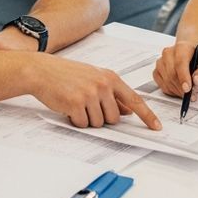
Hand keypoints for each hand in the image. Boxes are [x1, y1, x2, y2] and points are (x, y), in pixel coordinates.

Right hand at [29, 55, 161, 130]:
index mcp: (110, 77)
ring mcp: (90, 94)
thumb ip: (111, 93)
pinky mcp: (76, 104)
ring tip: (76, 103)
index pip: (135, 100)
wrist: (42, 71)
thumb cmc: (66, 74)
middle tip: (87, 106)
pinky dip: (76, 121)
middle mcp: (103, 85)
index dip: (147, 115)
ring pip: (98, 123)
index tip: (156, 127)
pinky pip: (83, 124)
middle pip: (114, 118)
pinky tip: (68, 107)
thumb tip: (127, 111)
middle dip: (102, 118)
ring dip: (87, 119)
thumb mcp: (93, 78)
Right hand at [152, 41, 197, 99]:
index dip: (183, 77)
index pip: (180, 62)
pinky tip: (178, 90)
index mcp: (181, 48)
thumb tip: (197, 81)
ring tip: (186, 93)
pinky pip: (161, 84)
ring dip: (177, 91)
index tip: (187, 89)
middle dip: (181, 88)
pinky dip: (170, 91)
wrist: (186, 55)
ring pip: (166, 80)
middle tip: (190, 95)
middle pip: (172, 73)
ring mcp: (160, 62)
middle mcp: (168, 53)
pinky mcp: (156, 71)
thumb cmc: (195, 60)